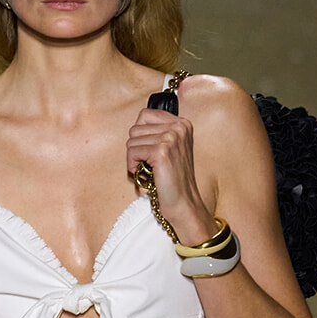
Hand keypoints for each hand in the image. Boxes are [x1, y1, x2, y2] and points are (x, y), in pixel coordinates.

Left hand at [126, 107, 214, 244]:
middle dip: (136, 148)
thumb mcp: (172, 148)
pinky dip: (133, 166)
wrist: (184, 203)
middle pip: (135, 128)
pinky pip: (132, 152)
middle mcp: (178, 126)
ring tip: (147, 170)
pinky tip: (145, 175)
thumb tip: (135, 127)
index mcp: (182, 123)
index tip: (148, 151)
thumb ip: (158, 133)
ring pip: (131, 140)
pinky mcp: (161, 151)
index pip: (145, 114)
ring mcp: (171, 137)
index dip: (140, 135)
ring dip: (134, 158)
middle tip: (147, 164)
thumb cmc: (174, 179)